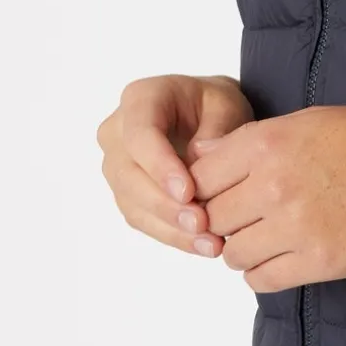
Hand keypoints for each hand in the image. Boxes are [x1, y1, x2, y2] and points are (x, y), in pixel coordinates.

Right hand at [96, 73, 254, 256]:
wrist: (209, 118)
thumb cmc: (215, 107)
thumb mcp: (227, 105)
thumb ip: (216, 132)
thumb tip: (200, 169)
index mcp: (140, 99)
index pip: (140, 134)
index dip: (160, 165)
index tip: (188, 191)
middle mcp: (118, 132)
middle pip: (129, 175)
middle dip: (165, 204)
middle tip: (201, 223)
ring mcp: (118, 165)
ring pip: (133, 203)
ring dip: (170, 227)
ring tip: (209, 243)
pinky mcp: (128, 194)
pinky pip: (143, 220)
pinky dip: (173, 236)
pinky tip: (202, 245)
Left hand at [188, 105, 345, 293]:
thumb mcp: (314, 120)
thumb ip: (256, 139)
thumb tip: (203, 158)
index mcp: (271, 142)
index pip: (199, 176)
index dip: (204, 187)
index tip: (220, 192)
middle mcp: (276, 184)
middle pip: (210, 217)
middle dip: (220, 219)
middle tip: (242, 218)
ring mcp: (297, 227)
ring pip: (231, 252)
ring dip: (241, 248)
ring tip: (265, 238)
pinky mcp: (321, 262)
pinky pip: (262, 280)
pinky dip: (262, 273)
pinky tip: (280, 258)